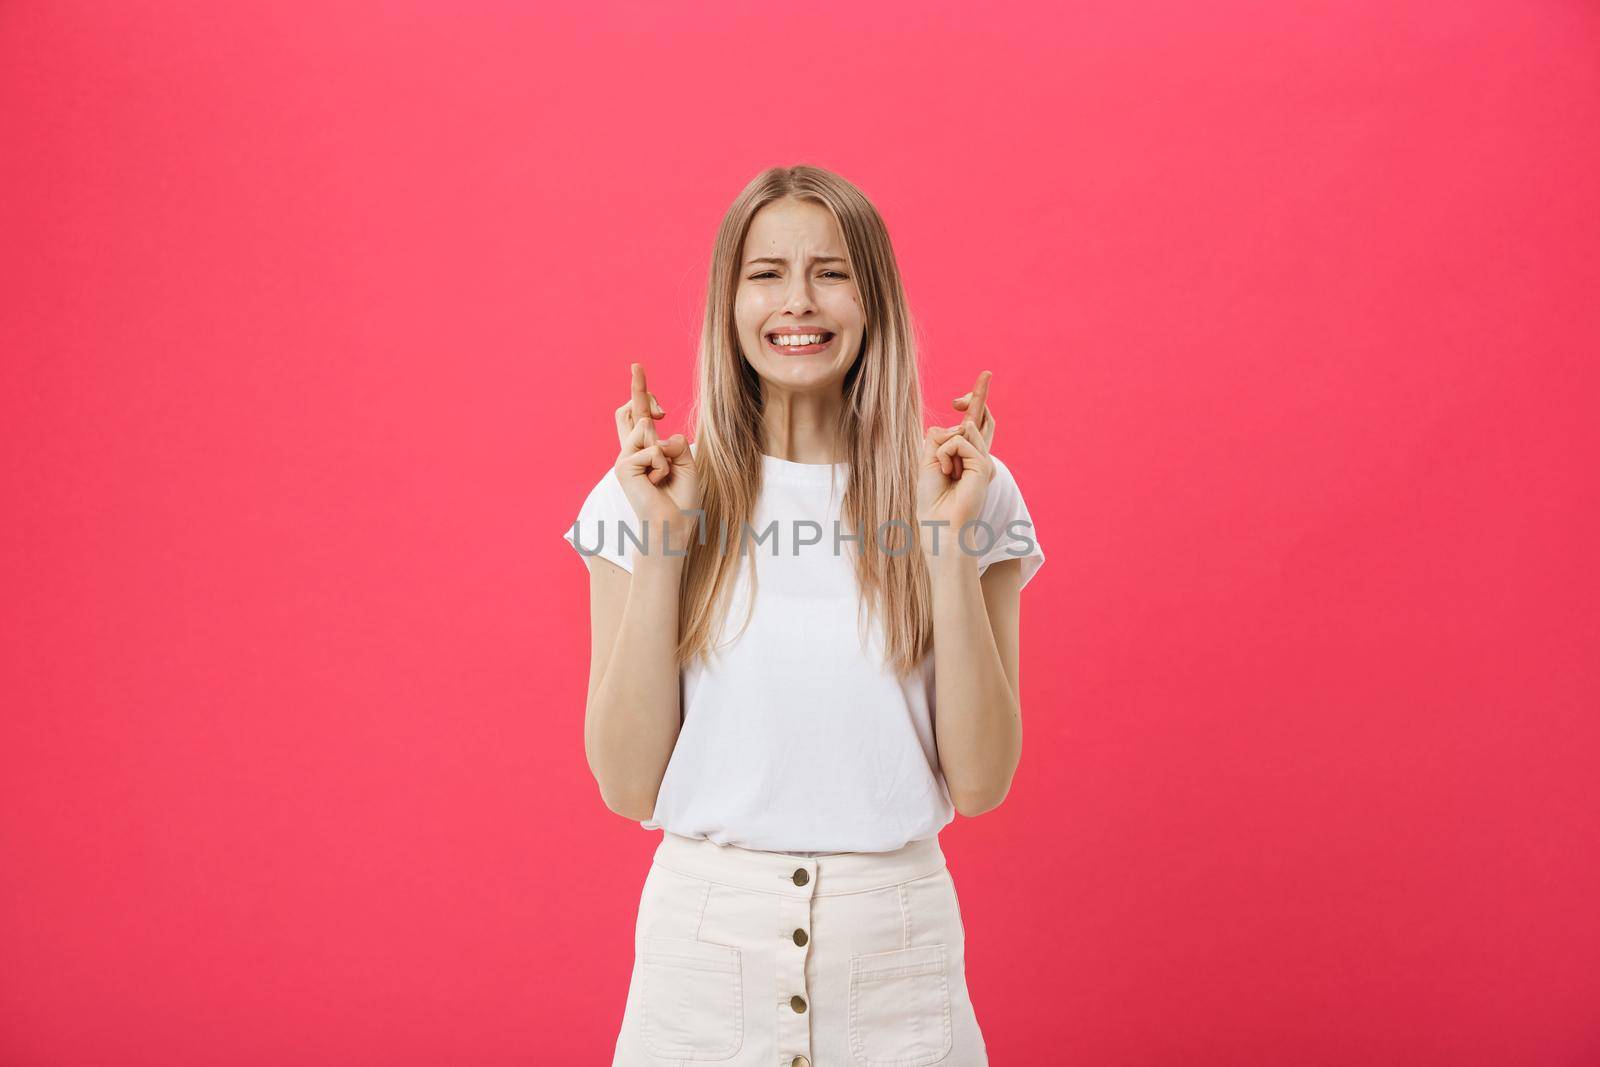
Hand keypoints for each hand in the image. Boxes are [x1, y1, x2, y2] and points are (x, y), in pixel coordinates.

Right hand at [613, 363, 700, 549]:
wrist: (673, 526)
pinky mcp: (622, 467)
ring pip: (647, 429)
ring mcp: (625, 458)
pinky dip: (662, 466)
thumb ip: (676, 443)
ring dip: (664, 451)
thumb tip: (658, 428)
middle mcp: (631, 451)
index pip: (638, 413)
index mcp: (646, 449)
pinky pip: (651, 450)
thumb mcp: (687, 464)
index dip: (639, 390)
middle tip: (657, 400)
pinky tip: (656, 483)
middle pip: (630, 410)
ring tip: (661, 476)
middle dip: (641, 392)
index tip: (637, 367)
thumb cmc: (681, 500)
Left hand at [917, 370, 996, 560]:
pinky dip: (946, 454)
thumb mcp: (928, 463)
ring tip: (944, 471)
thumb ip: (938, 440)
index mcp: (965, 457)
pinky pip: (959, 441)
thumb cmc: (931, 500)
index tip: (985, 376)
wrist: (939, 525)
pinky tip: (949, 472)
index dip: (978, 400)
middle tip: (986, 374)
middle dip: (979, 394)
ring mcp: (983, 461)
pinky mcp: (984, 465)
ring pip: (962, 430)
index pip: (975, 424)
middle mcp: (978, 457)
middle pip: (983, 418)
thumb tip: (952, 424)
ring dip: (943, 448)